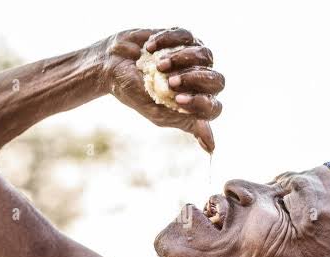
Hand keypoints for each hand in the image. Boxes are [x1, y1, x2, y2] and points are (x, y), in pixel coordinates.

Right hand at [102, 28, 224, 152]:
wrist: (111, 66)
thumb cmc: (134, 92)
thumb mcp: (157, 113)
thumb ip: (185, 123)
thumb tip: (212, 148)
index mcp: (196, 103)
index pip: (214, 108)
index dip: (199, 103)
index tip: (176, 99)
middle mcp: (200, 80)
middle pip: (218, 81)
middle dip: (194, 80)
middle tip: (169, 81)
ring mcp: (193, 57)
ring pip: (205, 55)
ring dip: (180, 60)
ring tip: (157, 65)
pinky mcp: (182, 36)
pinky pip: (185, 36)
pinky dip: (166, 41)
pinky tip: (148, 48)